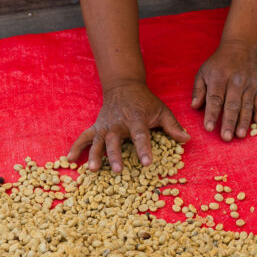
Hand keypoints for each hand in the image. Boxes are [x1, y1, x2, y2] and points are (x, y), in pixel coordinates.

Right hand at [69, 81, 189, 171]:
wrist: (123, 86)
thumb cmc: (145, 102)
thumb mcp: (161, 110)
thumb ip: (173, 126)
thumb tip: (187, 139)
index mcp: (136, 118)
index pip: (141, 135)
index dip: (144, 149)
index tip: (147, 162)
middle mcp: (118, 123)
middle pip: (115, 141)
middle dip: (116, 156)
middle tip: (118, 170)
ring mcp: (105, 125)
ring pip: (98, 141)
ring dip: (95, 155)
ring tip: (92, 170)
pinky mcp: (96, 127)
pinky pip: (84, 137)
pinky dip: (76, 148)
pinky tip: (69, 160)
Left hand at [192, 41, 256, 140]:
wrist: (241, 47)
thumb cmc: (218, 63)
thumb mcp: (203, 71)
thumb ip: (198, 89)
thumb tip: (194, 107)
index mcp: (219, 78)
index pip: (215, 99)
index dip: (212, 114)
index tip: (209, 128)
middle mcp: (235, 82)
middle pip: (232, 105)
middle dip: (229, 122)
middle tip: (226, 138)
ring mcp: (248, 85)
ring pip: (246, 105)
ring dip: (243, 121)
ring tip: (240, 135)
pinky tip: (256, 124)